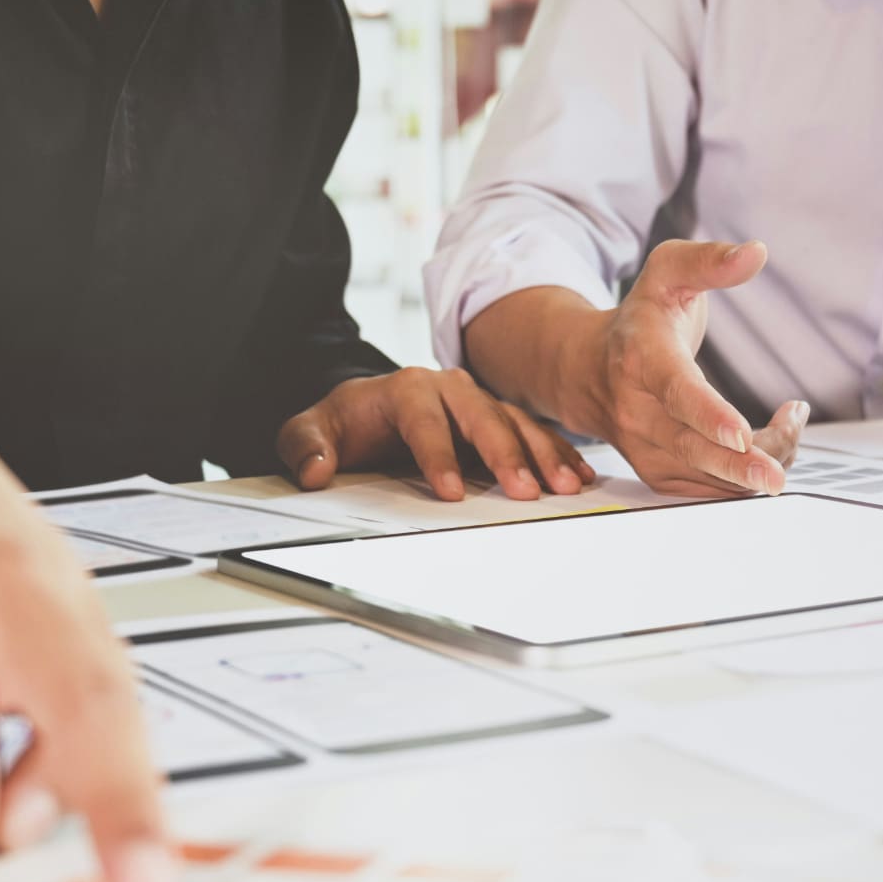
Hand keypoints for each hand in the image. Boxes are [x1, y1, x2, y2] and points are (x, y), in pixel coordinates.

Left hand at [276, 367, 595, 500]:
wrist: (367, 410)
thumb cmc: (345, 424)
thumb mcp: (311, 430)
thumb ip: (305, 445)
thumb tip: (315, 470)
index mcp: (404, 389)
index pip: (425, 421)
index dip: (439, 456)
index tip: (450, 493)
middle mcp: (447, 388)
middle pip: (482, 417)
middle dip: (506, 454)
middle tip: (525, 491)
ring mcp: (478, 402)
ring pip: (516, 422)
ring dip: (543, 454)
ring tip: (564, 486)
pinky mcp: (498, 419)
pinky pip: (534, 432)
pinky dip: (557, 452)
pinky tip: (578, 476)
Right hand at [531, 240, 806, 496]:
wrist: (586, 369)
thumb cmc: (640, 319)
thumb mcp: (667, 273)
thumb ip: (709, 261)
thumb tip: (756, 252)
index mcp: (640, 356)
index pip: (675, 390)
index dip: (708, 414)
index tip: (741, 434)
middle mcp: (634, 408)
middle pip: (691, 446)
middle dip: (738, 465)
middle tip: (777, 475)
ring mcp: (642, 445)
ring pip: (703, 472)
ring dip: (753, 465)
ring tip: (791, 428)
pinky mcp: (655, 470)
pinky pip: (703, 487)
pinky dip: (740, 479)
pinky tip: (771, 450)